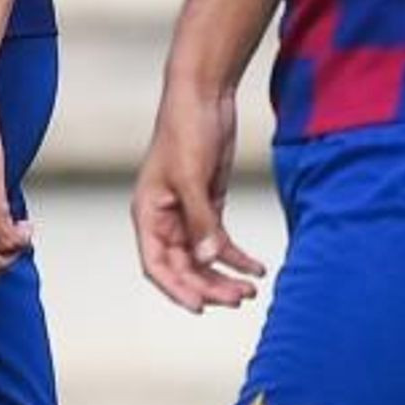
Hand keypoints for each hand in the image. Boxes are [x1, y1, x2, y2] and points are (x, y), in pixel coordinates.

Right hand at [134, 83, 264, 312]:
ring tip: (250, 291)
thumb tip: (208, 259)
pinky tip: (257, 267)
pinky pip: (219, 239)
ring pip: (203, 257)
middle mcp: (164, 219)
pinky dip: (236, 256)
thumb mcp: (192, 176)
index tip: (200, 308)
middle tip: (239, 299)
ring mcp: (187, 213)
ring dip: (224, 275)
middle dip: (209, 285)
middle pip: (183, 266)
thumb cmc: (186, 131)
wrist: (204, 96)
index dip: (176, 289)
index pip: (156, 265)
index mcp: (148, 215)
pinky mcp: (209, 203)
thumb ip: (201, 219)